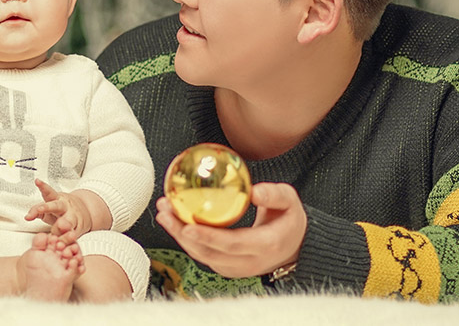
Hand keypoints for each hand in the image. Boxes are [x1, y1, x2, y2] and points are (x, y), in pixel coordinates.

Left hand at [24, 179, 93, 244]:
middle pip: (57, 205)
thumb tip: (27, 217)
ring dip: (64, 224)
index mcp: (57, 199)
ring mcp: (73, 217)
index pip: (48, 192)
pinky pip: (73, 234)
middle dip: (48, 207)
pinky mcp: (79, 228)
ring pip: (68, 221)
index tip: (37, 181)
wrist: (85, 211)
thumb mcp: (50, 207)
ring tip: (60, 226)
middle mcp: (65, 206)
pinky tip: (64, 241)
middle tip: (41, 208)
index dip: (42, 187)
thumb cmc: (62, 210)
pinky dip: (68, 239)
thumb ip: (37, 211)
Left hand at [155, 182, 306, 278]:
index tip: (187, 225)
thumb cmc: (289, 220)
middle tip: (165, 212)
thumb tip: (253, 191)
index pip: (232, 244)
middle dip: (182, 233)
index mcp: (266, 245)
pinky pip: (202, 255)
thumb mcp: (290, 202)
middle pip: (209, 252)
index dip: (208, 236)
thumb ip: (274, 194)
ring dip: (179, 235)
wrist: (293, 247)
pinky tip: (174, 221)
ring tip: (164, 212)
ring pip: (202, 256)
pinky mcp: (226, 268)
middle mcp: (249, 262)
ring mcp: (236, 268)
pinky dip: (186, 239)